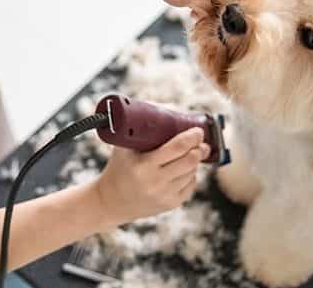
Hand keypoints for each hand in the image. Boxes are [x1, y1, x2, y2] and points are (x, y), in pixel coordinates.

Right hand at [90, 128, 209, 224]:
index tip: (198, 131)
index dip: (192, 137)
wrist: (111, 201)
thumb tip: (161, 108)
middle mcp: (156, 182)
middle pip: (190, 160)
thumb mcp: (123, 148)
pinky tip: (184, 169)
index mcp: (144, 165)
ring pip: (192, 172)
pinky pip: (191, 185)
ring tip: (190, 153)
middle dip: (200, 148)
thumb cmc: (118, 168)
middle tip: (201, 141)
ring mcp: (165, 195)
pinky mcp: (171, 204)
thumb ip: (138, 129)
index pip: (177, 148)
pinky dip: (191, 175)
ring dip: (195, 161)